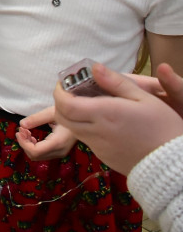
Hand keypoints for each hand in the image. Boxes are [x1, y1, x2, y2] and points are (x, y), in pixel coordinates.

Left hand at [18, 107, 75, 159]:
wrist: (84, 118)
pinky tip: (32, 136)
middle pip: (35, 156)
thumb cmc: (68, 113)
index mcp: (58, 143)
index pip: (35, 151)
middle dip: (24, 143)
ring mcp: (61, 153)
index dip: (23, 143)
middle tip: (22, 130)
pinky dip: (34, 146)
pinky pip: (43, 154)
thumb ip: (36, 119)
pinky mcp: (60, 151)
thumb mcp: (52, 112)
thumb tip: (21, 125)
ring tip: (26, 131)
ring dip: (28, 145)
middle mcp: (60, 151)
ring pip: (38, 156)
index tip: (20, 130)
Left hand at [53, 61, 182, 173]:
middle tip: (73, 92)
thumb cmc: (163, 127)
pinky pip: (86, 139)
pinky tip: (102, 121)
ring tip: (88, 105)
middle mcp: (96, 131)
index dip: (59, 92)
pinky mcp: (103, 156)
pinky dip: (85, 128)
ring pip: (71, 129)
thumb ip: (116, 82)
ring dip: (72, 115)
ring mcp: (98, 146)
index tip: (66, 83)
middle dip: (61, 102)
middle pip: (62, 117)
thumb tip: (94, 67)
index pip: (64, 104)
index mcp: (105, 114)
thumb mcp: (144, 98)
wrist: (173, 163)